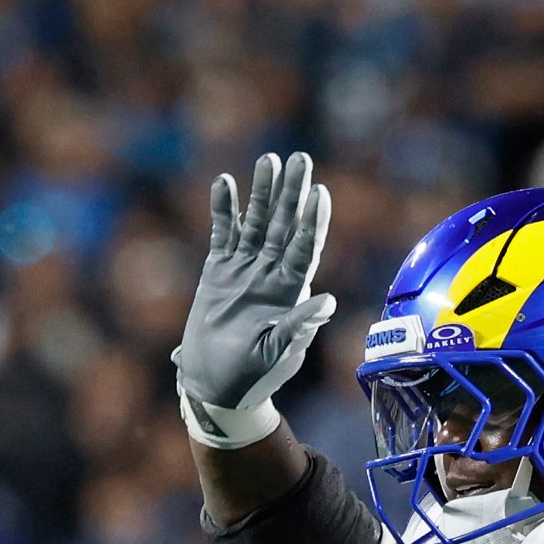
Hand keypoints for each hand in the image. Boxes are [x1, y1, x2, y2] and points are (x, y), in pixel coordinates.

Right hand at [175, 150, 335, 448]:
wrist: (216, 385)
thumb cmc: (254, 376)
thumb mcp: (279, 353)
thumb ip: (299, 326)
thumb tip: (328, 302)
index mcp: (291, 291)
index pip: (307, 248)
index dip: (313, 220)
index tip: (320, 192)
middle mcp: (271, 273)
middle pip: (285, 225)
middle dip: (292, 193)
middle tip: (300, 158)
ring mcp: (244, 269)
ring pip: (256, 222)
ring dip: (262, 192)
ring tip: (268, 160)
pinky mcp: (217, 271)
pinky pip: (222, 234)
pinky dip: (223, 209)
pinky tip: (225, 182)